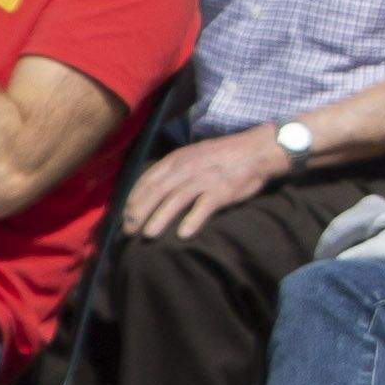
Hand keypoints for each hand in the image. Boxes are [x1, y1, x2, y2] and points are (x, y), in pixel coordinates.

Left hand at [127, 129, 295, 243]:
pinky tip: (183, 234)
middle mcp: (187, 168)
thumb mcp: (194, 153)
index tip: (125, 215)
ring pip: (176, 199)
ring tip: (149, 235)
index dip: (134, 198)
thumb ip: (175, 168)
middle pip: (157, 191)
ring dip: (160, 218)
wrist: (259, 149)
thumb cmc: (225, 154)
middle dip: (140, 212)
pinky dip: (193, 220)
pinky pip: (204, 206)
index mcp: (178, 158)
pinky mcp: (223, 190)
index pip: (148, 179)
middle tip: (130, 231)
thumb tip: (154, 187)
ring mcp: (205, 179)